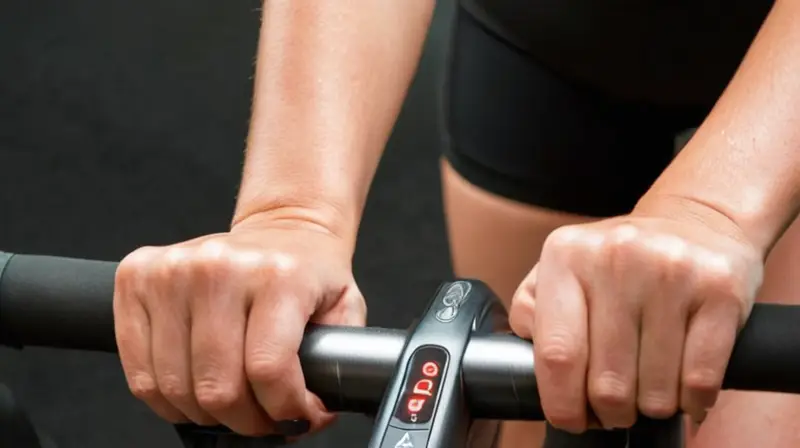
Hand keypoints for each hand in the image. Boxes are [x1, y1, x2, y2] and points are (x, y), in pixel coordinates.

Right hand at [113, 213, 365, 435]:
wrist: (282, 226)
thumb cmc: (307, 268)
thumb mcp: (346, 306)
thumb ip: (340, 358)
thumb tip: (314, 412)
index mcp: (278, 274)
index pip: (268, 369)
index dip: (284, 411)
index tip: (295, 418)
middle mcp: (220, 268)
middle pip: (219, 387)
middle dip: (246, 420)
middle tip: (263, 417)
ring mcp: (172, 272)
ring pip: (176, 386)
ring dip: (206, 414)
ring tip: (231, 403)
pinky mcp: (136, 278)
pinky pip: (139, 371)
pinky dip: (166, 399)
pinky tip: (194, 391)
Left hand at [509, 208, 763, 431]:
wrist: (696, 220)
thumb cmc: (619, 261)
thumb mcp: (563, 267)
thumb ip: (532, 307)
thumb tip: (528, 355)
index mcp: (566, 255)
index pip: (556, 354)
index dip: (562, 404)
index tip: (570, 419)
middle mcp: (616, 258)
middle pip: (607, 382)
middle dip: (610, 412)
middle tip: (615, 407)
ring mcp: (671, 271)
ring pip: (656, 391)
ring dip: (651, 407)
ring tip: (649, 390)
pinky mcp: (720, 290)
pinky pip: (700, 380)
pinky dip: (691, 401)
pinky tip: (684, 389)